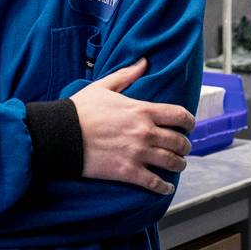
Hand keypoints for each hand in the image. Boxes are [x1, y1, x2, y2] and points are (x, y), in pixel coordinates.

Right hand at [70, 58, 193, 195]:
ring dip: (179, 165)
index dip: (189, 122)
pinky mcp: (127, 172)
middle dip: (185, 146)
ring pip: (172, 162)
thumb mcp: (104, 86)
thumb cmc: (80, 110)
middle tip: (183, 148)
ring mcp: (138, 153)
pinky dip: (164, 187)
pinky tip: (166, 187)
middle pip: (180, 141)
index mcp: (142, 110)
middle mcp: (145, 132)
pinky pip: (155, 183)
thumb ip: (127, 75)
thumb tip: (143, 62)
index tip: (188, 126)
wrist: (61, 134)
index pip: (179, 115)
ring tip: (177, 165)